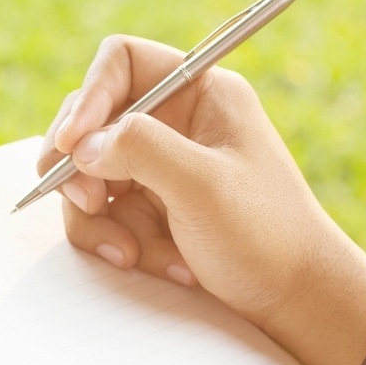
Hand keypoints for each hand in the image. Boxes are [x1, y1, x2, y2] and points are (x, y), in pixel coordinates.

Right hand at [38, 35, 365, 364]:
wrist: (294, 301)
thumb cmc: (267, 236)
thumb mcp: (201, 185)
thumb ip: (139, 149)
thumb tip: (82, 145)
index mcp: (199, 93)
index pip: (121, 63)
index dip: (89, 97)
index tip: (71, 144)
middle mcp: (174, 123)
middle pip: (90, 122)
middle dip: (81, 170)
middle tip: (90, 204)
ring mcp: (158, 167)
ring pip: (88, 177)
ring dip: (103, 222)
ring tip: (135, 254)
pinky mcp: (149, 208)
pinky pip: (104, 217)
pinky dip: (120, 243)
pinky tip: (163, 264)